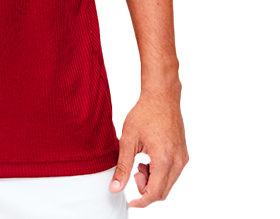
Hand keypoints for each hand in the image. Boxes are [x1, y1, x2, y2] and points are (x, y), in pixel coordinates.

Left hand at [109, 90, 189, 208]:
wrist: (161, 97)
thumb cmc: (145, 113)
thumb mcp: (128, 140)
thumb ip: (122, 167)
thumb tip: (116, 187)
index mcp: (163, 159)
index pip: (154, 193)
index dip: (141, 201)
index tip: (131, 202)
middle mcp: (178, 162)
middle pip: (163, 192)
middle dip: (146, 188)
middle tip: (134, 171)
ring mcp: (183, 159)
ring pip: (169, 184)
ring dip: (153, 180)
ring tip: (140, 162)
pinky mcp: (184, 155)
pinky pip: (173, 174)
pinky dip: (161, 173)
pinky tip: (149, 158)